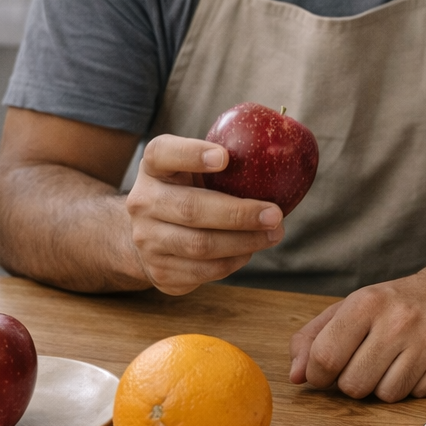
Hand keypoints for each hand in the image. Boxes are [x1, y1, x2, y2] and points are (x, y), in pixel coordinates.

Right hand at [124, 135, 283, 294]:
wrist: (150, 233)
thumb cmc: (188, 191)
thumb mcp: (194, 168)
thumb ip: (224, 160)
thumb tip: (283, 153)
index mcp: (153, 168)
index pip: (162, 153)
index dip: (191, 154)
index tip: (225, 157)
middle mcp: (142, 202)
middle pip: (191, 209)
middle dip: (239, 214)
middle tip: (274, 214)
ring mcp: (146, 239)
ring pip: (199, 245)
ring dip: (244, 242)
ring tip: (274, 234)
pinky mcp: (159, 271)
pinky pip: (202, 271)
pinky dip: (233, 262)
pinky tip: (250, 251)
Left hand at [288, 273, 425, 401]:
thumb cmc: (396, 304)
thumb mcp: (350, 308)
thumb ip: (313, 339)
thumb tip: (297, 376)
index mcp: (368, 303)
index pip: (325, 358)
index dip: (319, 374)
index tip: (328, 370)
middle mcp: (401, 319)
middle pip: (354, 385)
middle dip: (355, 381)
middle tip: (368, 363)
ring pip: (387, 396)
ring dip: (385, 386)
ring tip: (395, 362)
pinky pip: (420, 395)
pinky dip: (415, 387)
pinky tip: (420, 364)